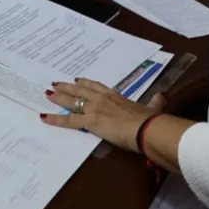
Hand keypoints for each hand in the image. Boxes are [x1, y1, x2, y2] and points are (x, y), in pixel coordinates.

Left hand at [41, 78, 164, 152]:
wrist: (145, 128)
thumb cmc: (149, 120)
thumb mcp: (152, 108)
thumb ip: (156, 101)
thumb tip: (163, 95)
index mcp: (116, 96)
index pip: (97, 87)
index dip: (86, 83)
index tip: (78, 80)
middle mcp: (102, 99)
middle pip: (80, 90)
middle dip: (67, 86)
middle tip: (55, 84)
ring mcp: (95, 108)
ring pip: (72, 100)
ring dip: (58, 97)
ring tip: (47, 94)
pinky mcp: (90, 121)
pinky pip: (69, 119)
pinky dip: (55, 119)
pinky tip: (45, 117)